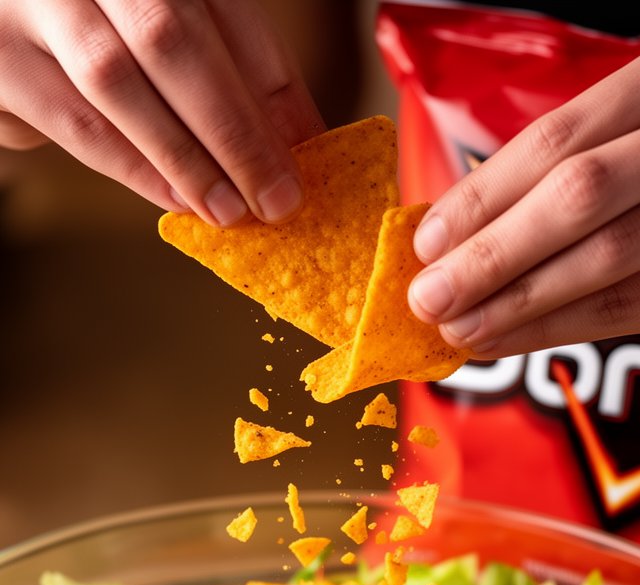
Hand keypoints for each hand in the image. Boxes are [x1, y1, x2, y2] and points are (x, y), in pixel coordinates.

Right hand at [0, 0, 323, 223]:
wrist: (9, 5)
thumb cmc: (100, 16)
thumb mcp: (165, 14)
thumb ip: (230, 59)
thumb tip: (296, 137)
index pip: (224, 8)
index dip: (272, 84)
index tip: (311, 149)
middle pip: (170, 38)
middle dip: (234, 130)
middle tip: (278, 198)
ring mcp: (35, 0)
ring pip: (117, 85)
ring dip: (184, 159)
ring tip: (231, 210)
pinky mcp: (0, 59)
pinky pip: (76, 123)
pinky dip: (134, 168)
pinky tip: (176, 199)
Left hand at [407, 33, 639, 356]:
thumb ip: (584, 152)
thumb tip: (465, 226)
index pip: (558, 139)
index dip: (483, 196)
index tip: (426, 240)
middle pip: (577, 199)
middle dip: (491, 255)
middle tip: (427, 297)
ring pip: (609, 263)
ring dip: (520, 305)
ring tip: (458, 329)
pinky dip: (565, 329)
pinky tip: (512, 341)